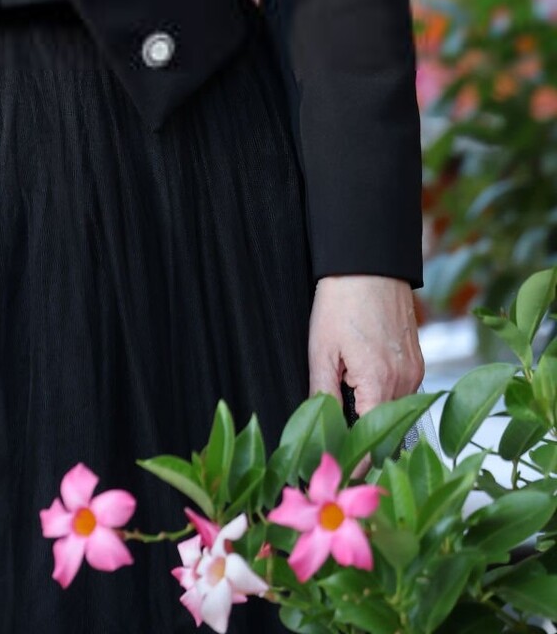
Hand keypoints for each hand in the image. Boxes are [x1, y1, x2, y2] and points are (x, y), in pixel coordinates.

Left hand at [308, 275, 424, 473]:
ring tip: (348, 421)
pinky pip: (402, 391)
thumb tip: (321, 430)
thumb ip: (323, 395)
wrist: (368, 264)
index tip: (345, 476)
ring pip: (396, 411)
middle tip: (341, 451)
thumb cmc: (341, 302)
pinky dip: (384, 397)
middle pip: (388, 430)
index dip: (358, 461)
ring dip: (375, 418)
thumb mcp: (322, 350)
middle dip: (367, 442)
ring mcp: (415, 371)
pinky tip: (363, 390)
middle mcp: (405, 382)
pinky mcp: (417, 360)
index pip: (373, 441)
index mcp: (380, 383)